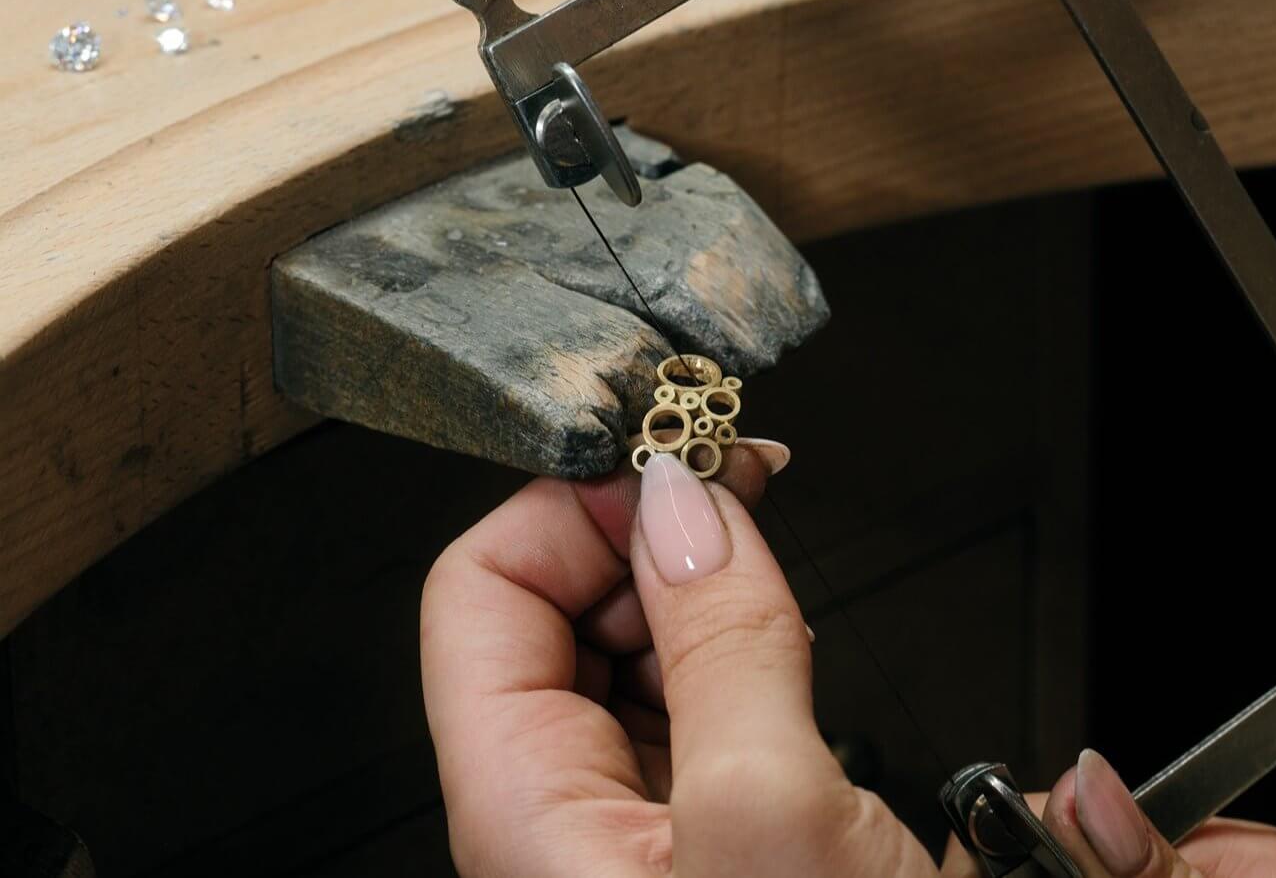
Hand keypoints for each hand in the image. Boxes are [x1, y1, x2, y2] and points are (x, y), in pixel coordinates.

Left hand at [422, 442, 1275, 876]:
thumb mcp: (773, 817)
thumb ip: (723, 638)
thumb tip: (687, 498)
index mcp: (528, 810)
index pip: (480, 593)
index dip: (569, 503)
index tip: (672, 459)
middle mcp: (569, 812)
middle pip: (555, 604)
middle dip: (645, 524)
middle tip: (738, 478)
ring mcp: (646, 817)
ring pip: (636, 643)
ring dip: (701, 573)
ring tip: (770, 541)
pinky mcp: (718, 822)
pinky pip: (702, 691)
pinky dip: (745, 631)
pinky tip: (790, 626)